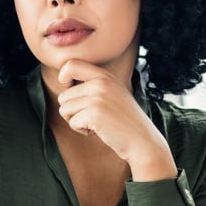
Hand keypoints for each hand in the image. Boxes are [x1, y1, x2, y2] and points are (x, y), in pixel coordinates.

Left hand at [55, 60, 176, 181]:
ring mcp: (97, 98)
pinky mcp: (94, 114)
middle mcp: (100, 83)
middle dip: (72, 111)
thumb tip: (63, 79)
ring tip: (95, 124)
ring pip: (65, 109)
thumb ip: (93, 85)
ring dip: (76, 121)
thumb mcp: (112, 94)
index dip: (63, 77)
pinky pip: (72, 122)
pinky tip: (98, 131)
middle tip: (91, 118)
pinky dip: (81, 130)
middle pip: (64, 96)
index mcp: (104, 76)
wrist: (142, 140)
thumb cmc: (124, 121)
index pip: (71, 65)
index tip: (69, 90)